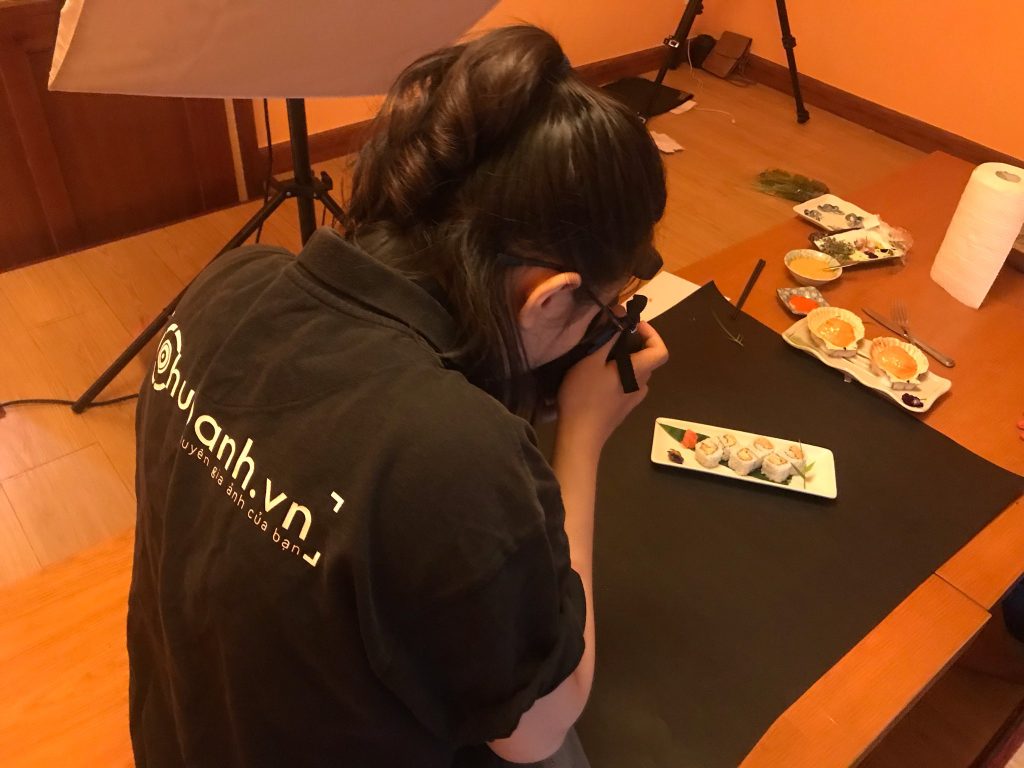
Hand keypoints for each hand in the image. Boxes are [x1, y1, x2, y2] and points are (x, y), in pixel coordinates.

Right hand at [556, 322, 668, 448]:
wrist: (580, 436)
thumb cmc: (584, 396)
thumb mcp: (591, 360)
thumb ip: (608, 336)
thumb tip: (621, 313)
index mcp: (638, 372)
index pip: (661, 350)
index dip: (652, 334)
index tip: (632, 326)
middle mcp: (641, 385)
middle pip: (647, 359)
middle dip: (633, 342)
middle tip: (610, 335)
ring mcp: (633, 399)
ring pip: (636, 372)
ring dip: (624, 359)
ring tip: (600, 355)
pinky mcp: (623, 408)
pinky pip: (627, 384)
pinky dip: (619, 374)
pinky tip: (597, 377)